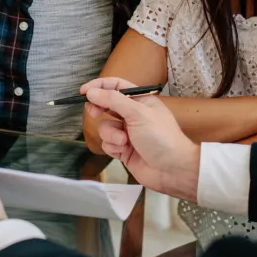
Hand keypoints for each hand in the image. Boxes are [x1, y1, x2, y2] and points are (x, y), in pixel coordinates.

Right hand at [81, 77, 200, 200]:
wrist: (172, 169)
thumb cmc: (162, 137)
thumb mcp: (137, 113)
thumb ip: (113, 100)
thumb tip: (92, 92)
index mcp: (141, 100)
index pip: (116, 86)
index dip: (99, 86)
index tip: (83, 91)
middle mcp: (133, 115)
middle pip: (107, 105)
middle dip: (99, 110)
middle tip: (94, 113)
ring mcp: (128, 133)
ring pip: (105, 127)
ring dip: (111, 134)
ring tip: (124, 141)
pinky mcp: (124, 150)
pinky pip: (108, 144)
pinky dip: (113, 147)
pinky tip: (124, 151)